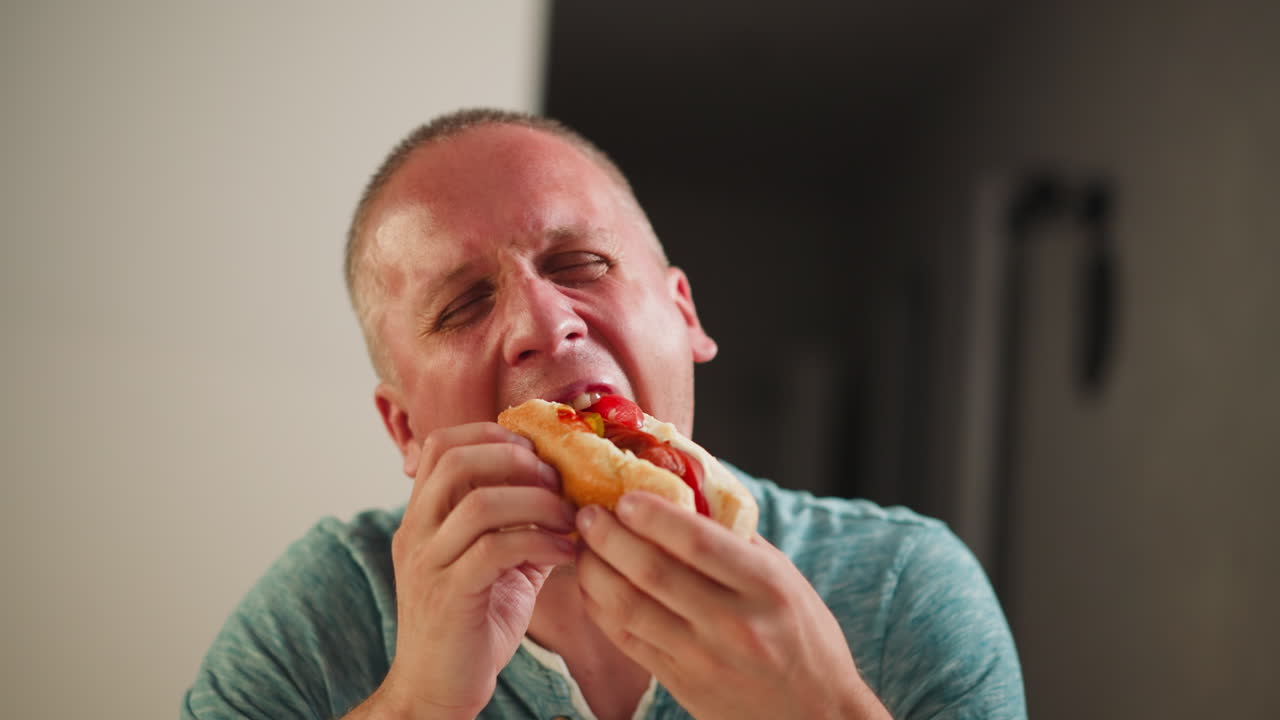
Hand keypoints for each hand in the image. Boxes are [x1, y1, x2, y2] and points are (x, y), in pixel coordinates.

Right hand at [368, 423, 577, 718]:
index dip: (494, 435)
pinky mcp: (449, 596)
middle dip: (517, 459)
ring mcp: (428, 563)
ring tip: (569, 518)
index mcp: (422, 517)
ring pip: (478, 502)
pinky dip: (540, 542)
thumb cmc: (470, 628)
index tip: (538, 454)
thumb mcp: (497, 567)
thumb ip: (521, 527)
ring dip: (537, 501)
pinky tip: (566, 552)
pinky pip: (494, 549)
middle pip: (456, 459)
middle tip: (556, 480)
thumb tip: (570, 496)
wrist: (435, 694)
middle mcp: (416, 532)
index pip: (443, 444)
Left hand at [575, 492, 891, 719]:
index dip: (652, 514)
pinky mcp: (680, 683)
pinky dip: (599, 607)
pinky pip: (626, 638)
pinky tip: (592, 583)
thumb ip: (737, 539)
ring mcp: (703, 657)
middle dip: (609, 536)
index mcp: (765, 585)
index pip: (696, 541)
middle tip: (587, 514)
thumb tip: (686, 491)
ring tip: (583, 545)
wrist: (814, 715)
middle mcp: (733, 622)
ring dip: (594, 570)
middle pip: (652, 571)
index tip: (625, 496)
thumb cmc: (803, 637)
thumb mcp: (785, 578)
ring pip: (628, 606)